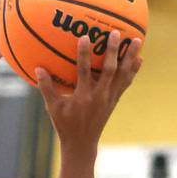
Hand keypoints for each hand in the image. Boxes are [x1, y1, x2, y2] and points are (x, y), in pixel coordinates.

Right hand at [36, 31, 142, 154]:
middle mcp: (99, 96)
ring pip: (122, 75)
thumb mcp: (53, 108)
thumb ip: (46, 88)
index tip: (85, 37)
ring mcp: (109, 98)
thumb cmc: (65, 125)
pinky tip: (139, 59)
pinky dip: (133, 70)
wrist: (82, 144)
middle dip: (113, 51)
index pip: (83, 72)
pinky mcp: (114, 101)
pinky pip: (126, 83)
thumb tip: (38, 69)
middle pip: (109, 70)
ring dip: (130, 57)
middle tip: (115, 33)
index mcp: (82, 97)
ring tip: (136, 40)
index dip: (84, 55)